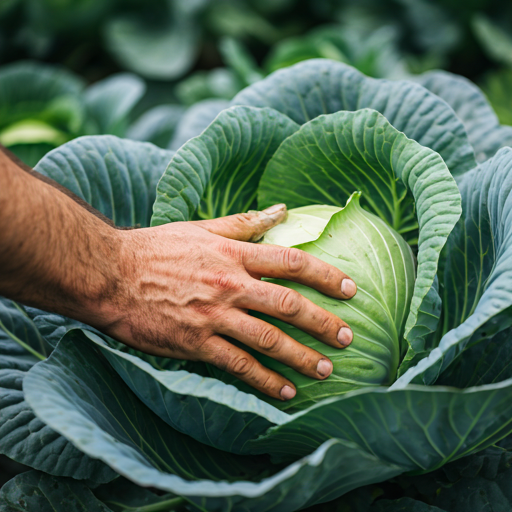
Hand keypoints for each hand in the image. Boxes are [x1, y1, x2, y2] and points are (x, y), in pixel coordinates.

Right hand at [103, 205, 356, 401]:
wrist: (110, 274)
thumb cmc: (156, 248)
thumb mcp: (201, 228)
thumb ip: (244, 222)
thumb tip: (281, 210)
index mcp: (232, 254)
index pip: (291, 262)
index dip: (326, 276)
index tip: (350, 288)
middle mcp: (230, 284)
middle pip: (288, 304)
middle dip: (323, 322)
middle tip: (348, 336)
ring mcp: (214, 316)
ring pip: (269, 339)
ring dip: (302, 357)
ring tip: (326, 370)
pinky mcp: (196, 343)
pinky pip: (239, 365)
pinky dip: (266, 380)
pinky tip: (286, 392)